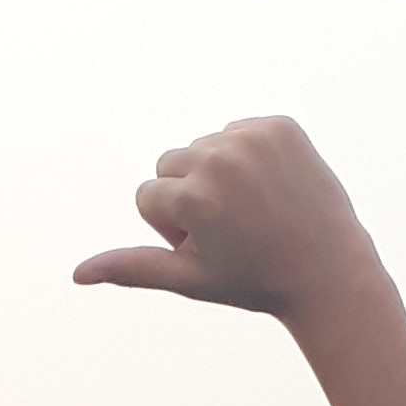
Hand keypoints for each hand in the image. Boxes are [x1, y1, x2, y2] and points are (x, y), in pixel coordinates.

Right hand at [74, 117, 380, 323]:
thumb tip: (77, 274)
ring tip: (254, 207)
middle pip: (170, 165)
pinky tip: (272, 186)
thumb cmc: (252, 280)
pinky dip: (248, 156)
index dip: (173, 227)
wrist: (329, 269)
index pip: (146, 196)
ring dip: (218, 173)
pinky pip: (238, 131)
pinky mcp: (280, 125)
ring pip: (203, 146)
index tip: (210, 244)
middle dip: (189, 194)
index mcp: (193, 197)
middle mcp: (220, 158)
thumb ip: (131, 267)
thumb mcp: (187, 278)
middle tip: (232, 227)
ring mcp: (253, 137)